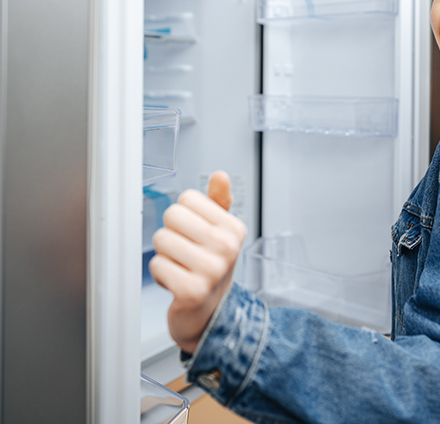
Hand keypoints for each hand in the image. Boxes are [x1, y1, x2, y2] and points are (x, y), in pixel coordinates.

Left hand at [149, 171, 245, 353]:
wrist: (212, 312)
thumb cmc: (212, 266)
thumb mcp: (220, 232)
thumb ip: (218, 201)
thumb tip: (220, 175)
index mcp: (233, 228)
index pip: (188, 198)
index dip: (185, 215)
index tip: (196, 235)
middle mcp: (226, 248)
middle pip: (172, 215)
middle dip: (172, 233)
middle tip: (185, 251)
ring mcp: (211, 270)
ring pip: (161, 239)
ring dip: (165, 255)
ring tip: (181, 267)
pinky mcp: (192, 290)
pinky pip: (157, 265)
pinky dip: (160, 274)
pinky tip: (176, 281)